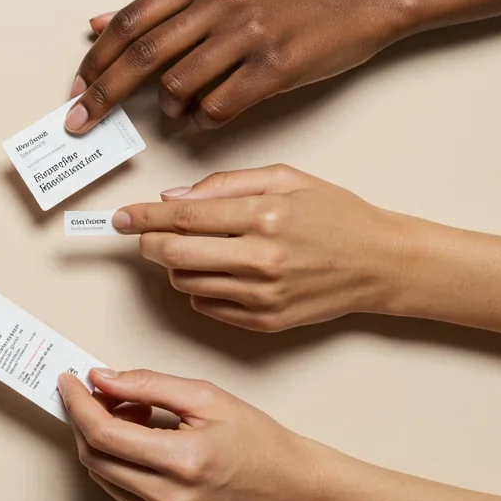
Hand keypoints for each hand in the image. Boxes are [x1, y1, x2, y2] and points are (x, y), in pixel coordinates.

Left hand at [61, 368, 320, 500]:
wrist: (291, 489)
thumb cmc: (256, 441)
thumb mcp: (206, 397)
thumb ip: (147, 384)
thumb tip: (100, 378)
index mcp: (182, 462)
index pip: (103, 434)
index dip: (78, 404)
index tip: (69, 382)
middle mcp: (170, 500)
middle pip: (95, 457)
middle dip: (85, 420)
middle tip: (102, 394)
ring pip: (103, 477)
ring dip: (102, 443)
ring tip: (135, 418)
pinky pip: (121, 495)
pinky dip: (119, 465)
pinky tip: (144, 446)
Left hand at [67, 0, 404, 132]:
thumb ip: (162, 5)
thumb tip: (99, 23)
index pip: (131, 21)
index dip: (97, 60)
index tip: (76, 90)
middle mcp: (221, 0)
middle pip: (143, 55)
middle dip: (104, 94)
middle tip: (79, 122)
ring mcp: (249, 33)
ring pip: (179, 85)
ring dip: (166, 109)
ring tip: (172, 114)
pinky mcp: (275, 66)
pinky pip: (219, 106)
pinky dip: (202, 119)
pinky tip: (203, 118)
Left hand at [111, 164, 406, 331]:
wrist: (380, 263)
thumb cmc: (334, 215)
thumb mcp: (285, 179)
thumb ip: (224, 184)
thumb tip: (172, 197)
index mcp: (264, 215)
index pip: (182, 217)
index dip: (142, 216)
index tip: (120, 218)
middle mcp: (260, 258)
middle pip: (173, 253)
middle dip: (148, 242)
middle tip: (144, 234)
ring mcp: (262, 295)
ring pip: (184, 282)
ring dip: (174, 265)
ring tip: (194, 250)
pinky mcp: (264, 321)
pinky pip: (206, 306)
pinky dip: (199, 289)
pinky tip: (218, 272)